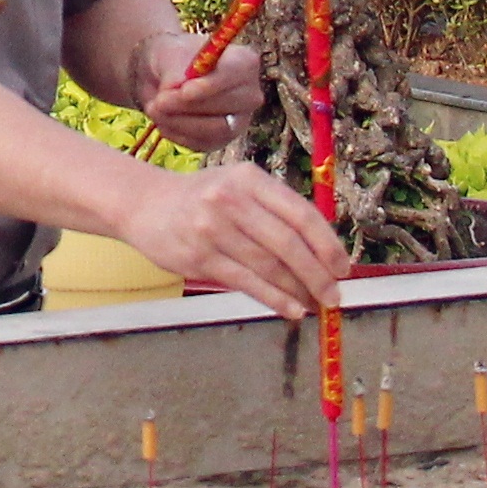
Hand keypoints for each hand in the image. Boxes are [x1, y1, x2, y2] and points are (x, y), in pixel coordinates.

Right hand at [117, 157, 345, 321]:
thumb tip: (323, 251)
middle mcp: (231, 199)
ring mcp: (212, 229)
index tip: (342, 267)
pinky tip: (291, 309)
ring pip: (269, 266)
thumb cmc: (201, 199)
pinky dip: (275, 299)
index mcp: (249, 178)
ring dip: (298, 290)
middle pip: (288, 243)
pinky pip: (246, 282)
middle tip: (334, 295)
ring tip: (314, 304)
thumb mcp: (238, 187)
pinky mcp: (198, 257)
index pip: (300, 213)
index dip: (327, 244)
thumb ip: (276, 211)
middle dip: (317, 274)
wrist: (144, 204)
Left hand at [134, 24, 263, 154]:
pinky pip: (201, 144)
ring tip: (153, 108)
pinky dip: (176, 133)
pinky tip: (161, 120)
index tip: (185, 91)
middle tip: (158, 102)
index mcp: (244, 63)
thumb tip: (177, 87)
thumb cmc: (172, 58)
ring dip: (179, 122)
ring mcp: (237, 121)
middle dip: (188, 106)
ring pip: (214, 130)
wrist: (163, 78)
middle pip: (227, 106)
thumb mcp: (169, 54)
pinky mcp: (219, 141)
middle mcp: (248, 94)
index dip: (211, 86)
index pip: (235, 75)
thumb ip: (176, 69)